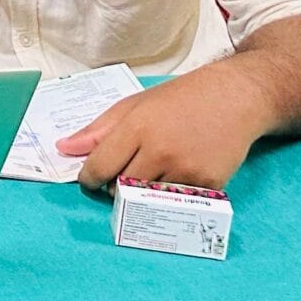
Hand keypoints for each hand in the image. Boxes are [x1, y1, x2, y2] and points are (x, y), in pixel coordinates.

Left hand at [57, 66, 268, 193]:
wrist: (236, 98)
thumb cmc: (180, 99)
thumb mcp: (134, 105)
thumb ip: (97, 130)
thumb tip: (64, 149)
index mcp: (137, 128)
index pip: (99, 167)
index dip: (88, 178)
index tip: (90, 179)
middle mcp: (161, 152)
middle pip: (121, 188)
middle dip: (114, 185)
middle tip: (123, 172)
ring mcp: (186, 171)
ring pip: (147, 199)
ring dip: (140, 193)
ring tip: (149, 173)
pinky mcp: (209, 184)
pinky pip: (176, 201)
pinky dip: (169, 194)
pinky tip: (174, 175)